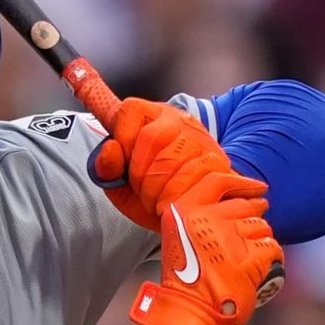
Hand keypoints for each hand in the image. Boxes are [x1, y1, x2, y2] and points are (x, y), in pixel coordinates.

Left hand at [90, 96, 266, 229]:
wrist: (193, 214)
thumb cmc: (155, 195)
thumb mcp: (121, 185)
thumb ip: (107, 169)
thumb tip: (109, 150)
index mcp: (152, 117)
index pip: (130, 110)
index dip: (122, 138)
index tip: (125, 162)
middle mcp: (178, 120)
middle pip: (150, 137)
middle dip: (139, 172)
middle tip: (143, 189)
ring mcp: (200, 139)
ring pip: (169, 160)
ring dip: (156, 190)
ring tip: (157, 200)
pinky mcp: (217, 161)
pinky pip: (188, 178)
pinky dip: (173, 198)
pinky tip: (172, 205)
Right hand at [125, 191, 281, 324]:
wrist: (188, 318)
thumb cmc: (187, 282)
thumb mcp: (181, 239)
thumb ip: (202, 216)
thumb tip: (245, 199)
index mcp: (182, 212)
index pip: (219, 180)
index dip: (243, 183)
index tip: (259, 188)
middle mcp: (204, 220)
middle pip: (246, 206)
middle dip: (253, 220)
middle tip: (245, 242)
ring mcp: (227, 240)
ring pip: (262, 228)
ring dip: (259, 243)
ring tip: (244, 262)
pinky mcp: (247, 260)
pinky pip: (272, 249)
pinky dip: (270, 261)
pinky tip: (258, 271)